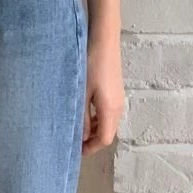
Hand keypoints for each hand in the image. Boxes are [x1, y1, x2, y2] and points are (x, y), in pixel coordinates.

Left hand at [83, 33, 124, 155]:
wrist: (104, 40)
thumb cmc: (91, 64)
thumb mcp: (82, 93)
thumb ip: (82, 117)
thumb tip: (82, 137)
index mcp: (110, 110)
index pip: (104, 139)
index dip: (90, 148)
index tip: (75, 151)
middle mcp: (118, 108)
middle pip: (108, 134)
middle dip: (92, 142)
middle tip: (74, 142)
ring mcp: (119, 100)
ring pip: (108, 124)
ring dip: (94, 130)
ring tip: (77, 129)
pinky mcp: (116, 92)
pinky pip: (108, 114)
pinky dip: (97, 120)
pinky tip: (85, 114)